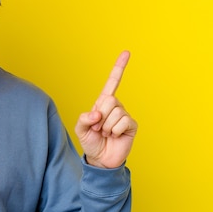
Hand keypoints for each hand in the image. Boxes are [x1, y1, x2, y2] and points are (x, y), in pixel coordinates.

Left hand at [75, 51, 137, 168]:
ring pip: (115, 112)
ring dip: (106, 126)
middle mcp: (115, 106)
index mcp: (102, 103)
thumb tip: (97, 114)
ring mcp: (124, 115)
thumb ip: (83, 118)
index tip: (127, 52)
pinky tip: (114, 136)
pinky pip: (123, 121)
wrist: (100, 159)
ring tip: (105, 133)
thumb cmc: (91, 142)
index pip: (112, 82)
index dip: (119, 68)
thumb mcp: (80, 129)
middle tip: (98, 128)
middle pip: (109, 100)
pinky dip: (115, 131)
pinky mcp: (131, 125)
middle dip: (100, 116)